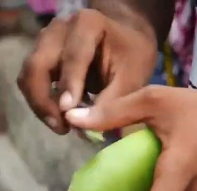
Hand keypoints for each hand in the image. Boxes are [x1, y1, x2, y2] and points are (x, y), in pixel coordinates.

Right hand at [17, 9, 157, 134]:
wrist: (126, 42)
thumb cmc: (133, 58)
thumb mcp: (132, 78)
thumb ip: (112, 100)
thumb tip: (83, 124)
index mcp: (87, 24)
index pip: (73, 56)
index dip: (69, 84)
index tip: (68, 111)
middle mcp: (59, 29)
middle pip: (39, 64)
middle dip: (45, 99)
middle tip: (62, 127)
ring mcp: (46, 41)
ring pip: (30, 75)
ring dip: (41, 104)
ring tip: (62, 127)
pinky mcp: (42, 56)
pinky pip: (33, 81)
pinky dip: (44, 102)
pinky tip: (62, 118)